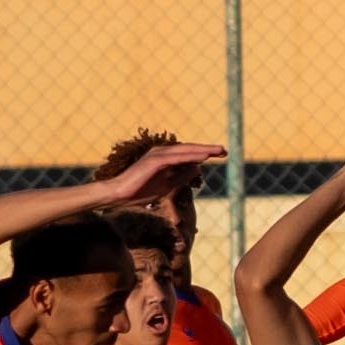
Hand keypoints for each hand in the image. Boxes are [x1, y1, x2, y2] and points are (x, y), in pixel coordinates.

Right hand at [95, 140, 225, 206]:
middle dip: (208, 149)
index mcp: (164, 158)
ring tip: (219, 151)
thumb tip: (198, 169)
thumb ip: (182, 176)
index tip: (221, 154)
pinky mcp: (154, 161)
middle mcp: (161, 152)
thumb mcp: (168, 185)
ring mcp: (157, 155)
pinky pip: (176, 158)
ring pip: (185, 151)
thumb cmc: (140, 190)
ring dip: (203, 150)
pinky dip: (191, 156)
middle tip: (225, 150)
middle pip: (189, 149)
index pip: (188, 153)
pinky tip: (204, 157)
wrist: (119, 195)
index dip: (205, 153)